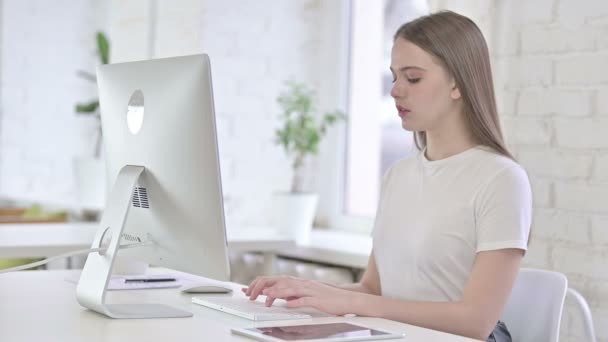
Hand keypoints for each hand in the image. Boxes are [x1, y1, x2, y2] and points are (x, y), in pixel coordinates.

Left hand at [241, 276, 358, 315]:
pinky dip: (296, 301)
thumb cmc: (328, 299)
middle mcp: (304, 284)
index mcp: (301, 283)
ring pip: (291, 289)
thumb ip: (294, 294)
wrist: (346, 299)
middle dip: (266, 287)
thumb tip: (281, 296)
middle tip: (253, 294)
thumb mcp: (308, 295)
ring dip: (277, 293)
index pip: (278, 280)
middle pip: (281, 282)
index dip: (263, 284)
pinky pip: (306, 300)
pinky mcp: (318, 299)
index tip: (251, 290)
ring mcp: (311, 291)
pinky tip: (288, 304)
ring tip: (266, 297)